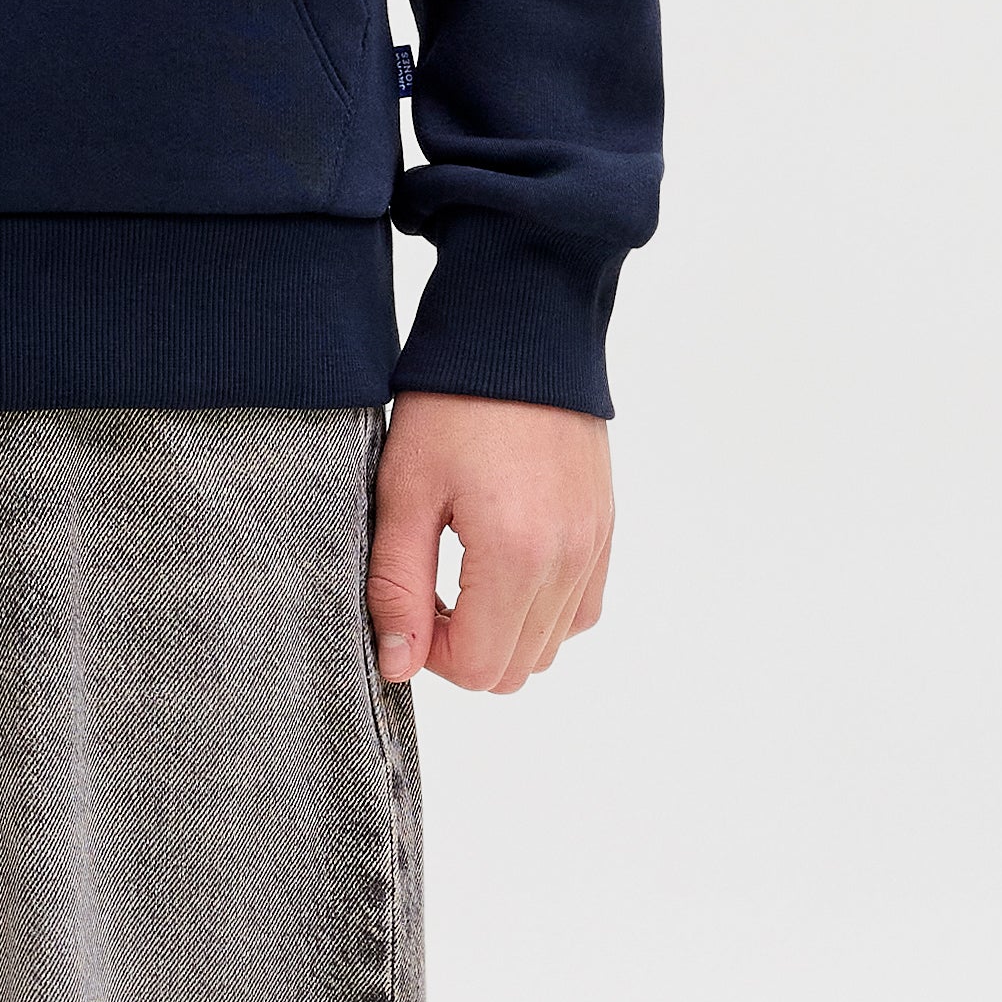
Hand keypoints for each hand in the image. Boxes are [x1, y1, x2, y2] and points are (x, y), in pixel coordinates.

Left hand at [367, 392, 612, 696]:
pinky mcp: (604, 528)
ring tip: (461, 580)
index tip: (405, 605)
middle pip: (517, 669)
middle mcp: (568, 559)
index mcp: (517, 554)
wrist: (519, 332)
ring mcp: (593, 545)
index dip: (428, 654)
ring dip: (502, 634)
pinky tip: (503, 571)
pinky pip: (581, 608)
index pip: (477, 667)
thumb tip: (397, 665)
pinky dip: (542, 612)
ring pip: (551, 646)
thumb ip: (397, 586)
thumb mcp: (404, 493)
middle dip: (463, 650)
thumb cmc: (452, 404)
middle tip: (426, 596)